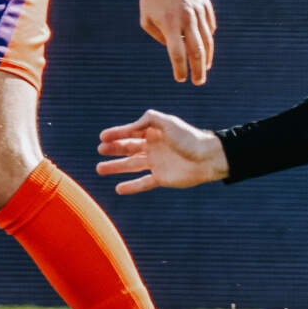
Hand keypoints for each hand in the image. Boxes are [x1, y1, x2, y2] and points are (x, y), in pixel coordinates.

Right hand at [95, 110, 228, 192]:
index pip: (130, 133)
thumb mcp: (168, 122)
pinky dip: (131, 186)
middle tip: (100, 150)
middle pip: (128, 148)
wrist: (208, 158)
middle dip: (113, 149)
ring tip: (99, 168)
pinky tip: (118, 188)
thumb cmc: (189, 138)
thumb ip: (149, 119)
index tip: (102, 137)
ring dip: (115, 167)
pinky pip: (142, 182)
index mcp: (153, 133)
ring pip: (130, 165)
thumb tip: (132, 126)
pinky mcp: (161, 178)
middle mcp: (152, 148)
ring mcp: (156, 163)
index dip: (116, 134)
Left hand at [138, 0, 217, 84]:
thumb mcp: (147, 20)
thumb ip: (161, 38)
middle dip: (198, 70)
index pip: (177, 53)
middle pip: (197, 50)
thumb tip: (177, 50)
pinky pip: (210, 26)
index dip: (180, 69)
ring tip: (204, 68)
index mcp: (170, 23)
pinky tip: (204, 47)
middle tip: (198, 82)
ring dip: (207, 57)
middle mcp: (187, 18)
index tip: (181, 79)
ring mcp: (199, 11)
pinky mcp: (206, 5)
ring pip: (208, 40)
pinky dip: (208, 39)